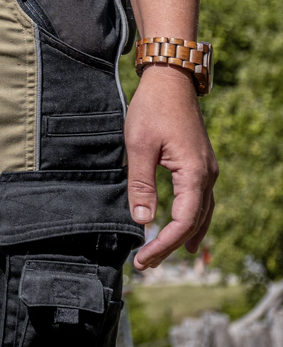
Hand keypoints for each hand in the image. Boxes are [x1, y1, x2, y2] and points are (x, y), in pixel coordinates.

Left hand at [127, 65, 215, 268]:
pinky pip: (201, 201)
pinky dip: (192, 220)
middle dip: (170, 245)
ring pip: (202, 214)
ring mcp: (207, 171)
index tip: (142, 258)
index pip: (183, 222)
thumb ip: (141, 184)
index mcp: (195, 174)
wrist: (171, 82)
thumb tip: (143, 220)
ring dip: (184, 236)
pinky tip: (183, 229)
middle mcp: (207, 176)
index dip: (162, 243)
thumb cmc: (152, 110)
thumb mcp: (139, 146)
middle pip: (194, 223)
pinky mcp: (200, 165)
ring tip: (163, 255)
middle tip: (146, 264)